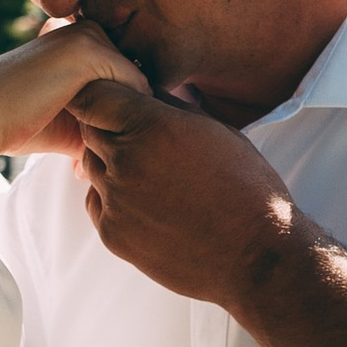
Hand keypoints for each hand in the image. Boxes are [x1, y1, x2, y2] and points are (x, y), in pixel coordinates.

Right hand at [0, 18, 146, 242]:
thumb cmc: (20, 123)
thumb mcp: (75, 118)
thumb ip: (107, 117)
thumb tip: (146, 138)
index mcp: (83, 39)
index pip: (129, 77)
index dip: (126, 117)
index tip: (100, 152)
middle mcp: (89, 30)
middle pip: (140, 81)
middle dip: (131, 121)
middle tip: (89, 160)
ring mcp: (89, 36)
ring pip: (140, 87)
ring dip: (128, 123)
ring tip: (85, 157)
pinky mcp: (89, 51)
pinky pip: (135, 89)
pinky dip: (123, 121)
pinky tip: (85, 148)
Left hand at [71, 86, 302, 304]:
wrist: (257, 256)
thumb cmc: (247, 187)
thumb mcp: (216, 129)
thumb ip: (170, 106)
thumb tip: (141, 90)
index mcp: (152, 127)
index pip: (93, 95)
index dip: (104, 93)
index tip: (120, 99)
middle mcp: (125, 161)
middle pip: (89, 129)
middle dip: (109, 125)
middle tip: (144, 137)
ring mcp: (115, 201)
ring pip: (92, 165)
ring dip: (113, 162)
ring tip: (156, 174)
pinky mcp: (112, 234)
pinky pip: (96, 201)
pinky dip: (114, 196)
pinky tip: (151, 202)